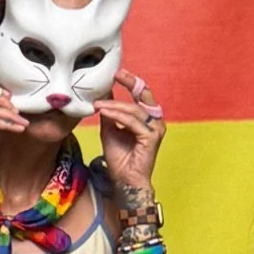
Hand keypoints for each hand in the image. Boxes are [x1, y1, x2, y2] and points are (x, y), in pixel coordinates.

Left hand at [95, 69, 165, 198]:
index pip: (140, 94)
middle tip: (116, 74)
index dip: (130, 81)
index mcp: (147, 118)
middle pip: (144, 95)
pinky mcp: (152, 137)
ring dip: (114, 105)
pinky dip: (117, 116)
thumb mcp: (110, 130)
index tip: (116, 73)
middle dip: (130, 82)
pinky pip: (132, 122)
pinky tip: (104, 113)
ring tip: (98, 104)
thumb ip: (110, 113)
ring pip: (134, 109)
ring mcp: (156, 129)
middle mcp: (155, 121)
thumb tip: (104, 94)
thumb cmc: (120, 158)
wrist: (124, 180)